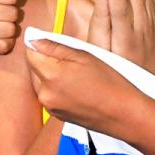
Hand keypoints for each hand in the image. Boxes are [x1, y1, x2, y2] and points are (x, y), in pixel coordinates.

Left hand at [24, 37, 138, 133]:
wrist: (123, 114)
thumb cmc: (109, 82)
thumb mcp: (84, 56)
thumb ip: (55, 47)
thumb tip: (34, 40)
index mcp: (51, 74)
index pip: (30, 53)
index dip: (39, 45)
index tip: (50, 42)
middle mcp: (44, 92)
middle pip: (34, 68)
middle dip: (45, 60)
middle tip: (70, 59)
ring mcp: (49, 106)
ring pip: (40, 82)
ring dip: (50, 74)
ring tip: (75, 74)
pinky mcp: (55, 115)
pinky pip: (48, 95)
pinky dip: (56, 88)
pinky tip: (75, 87)